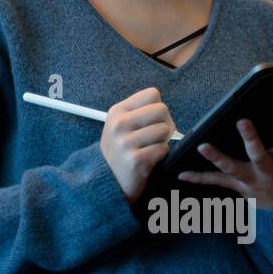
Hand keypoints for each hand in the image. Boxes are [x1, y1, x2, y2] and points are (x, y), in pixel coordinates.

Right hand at [100, 86, 178, 204]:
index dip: (157, 107)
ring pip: (164, 130)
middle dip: (165, 123)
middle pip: (161, 109)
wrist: (107, 179)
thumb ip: (139, 112)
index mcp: (117, 111)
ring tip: (150, 148)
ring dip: (163, 141)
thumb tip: (165, 112)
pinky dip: (161, 155)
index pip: (152, 94)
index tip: (152, 120)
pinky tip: (149, 159)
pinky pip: (162, 149)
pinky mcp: (134, 159)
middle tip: (156, 136)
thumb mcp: (120, 125)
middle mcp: (118, 124)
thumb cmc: (121, 149)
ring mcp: (125, 142)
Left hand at [175, 107, 272, 209]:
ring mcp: (250, 181)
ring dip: (217, 157)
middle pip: (258, 155)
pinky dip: (199, 178)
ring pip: (232, 168)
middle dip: (250, 139)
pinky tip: (181, 173)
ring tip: (202, 145)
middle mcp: (267, 172)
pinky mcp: (237, 187)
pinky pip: (216, 183)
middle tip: (242, 121)